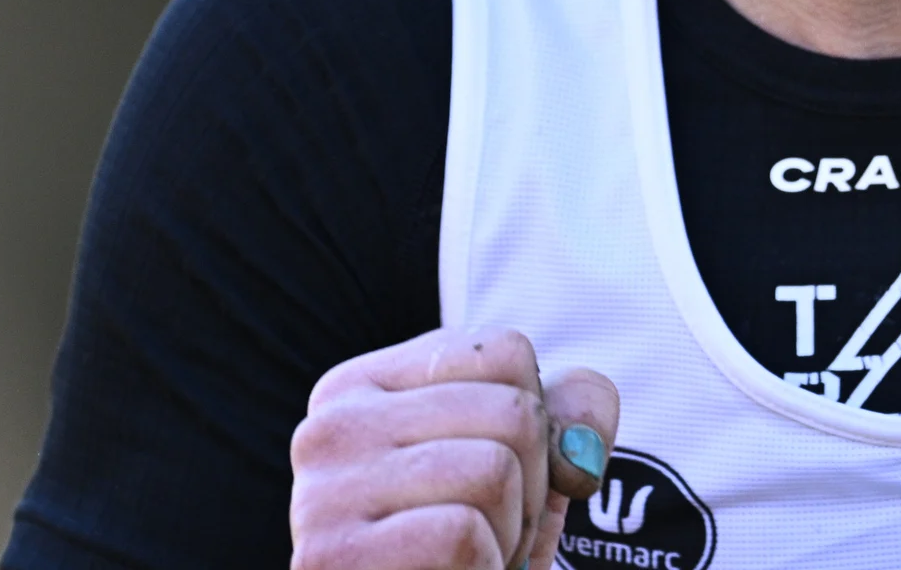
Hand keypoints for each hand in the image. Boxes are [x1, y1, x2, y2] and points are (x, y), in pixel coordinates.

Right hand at [290, 326, 619, 569]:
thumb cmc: (468, 555)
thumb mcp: (528, 469)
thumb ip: (567, 415)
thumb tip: (576, 445)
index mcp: (364, 385)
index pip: (506, 352)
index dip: (536, 426)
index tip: (497, 481)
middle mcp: (332, 426)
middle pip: (511, 410)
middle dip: (532, 488)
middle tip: (493, 534)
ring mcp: (323, 491)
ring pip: (493, 469)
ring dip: (511, 533)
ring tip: (473, 558)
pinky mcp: (334, 555)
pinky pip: (462, 532)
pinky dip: (486, 567)